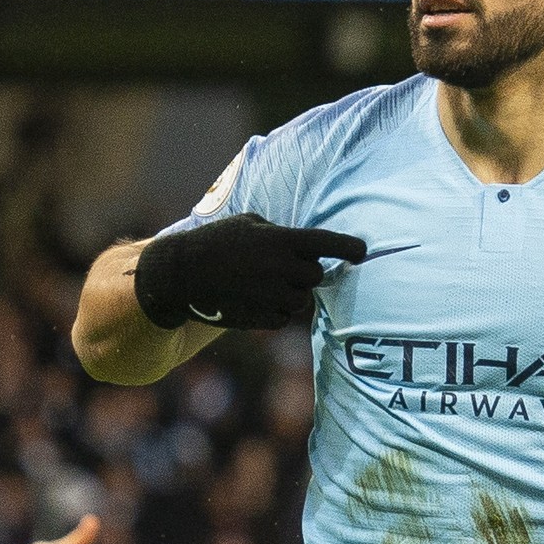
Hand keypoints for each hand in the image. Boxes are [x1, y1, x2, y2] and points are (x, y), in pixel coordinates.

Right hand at [134, 213, 366, 329]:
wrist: (182, 275)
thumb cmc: (216, 242)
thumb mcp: (248, 224)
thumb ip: (280, 233)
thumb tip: (306, 246)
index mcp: (280, 240)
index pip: (325, 243)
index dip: (348, 247)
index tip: (362, 251)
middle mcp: (281, 269)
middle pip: (315, 275)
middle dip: (304, 272)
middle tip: (282, 267)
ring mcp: (272, 296)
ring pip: (302, 300)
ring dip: (291, 293)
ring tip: (264, 283)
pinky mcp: (262, 319)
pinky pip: (285, 318)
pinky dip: (277, 311)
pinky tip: (255, 299)